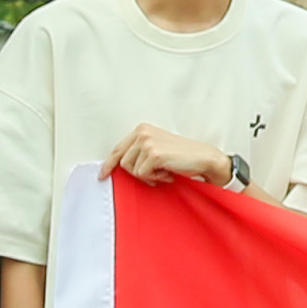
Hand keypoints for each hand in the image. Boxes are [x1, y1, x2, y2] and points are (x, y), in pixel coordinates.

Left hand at [110, 127, 229, 186]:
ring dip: (147, 175)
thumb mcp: (156, 149)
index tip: (103, 174)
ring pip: (131, 169)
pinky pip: (142, 174)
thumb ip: (138, 152)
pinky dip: (155, 178)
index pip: (118, 148)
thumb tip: (118, 166)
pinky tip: (168, 172)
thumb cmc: (182, 156)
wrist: (204, 158)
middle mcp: (143, 133)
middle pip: (123, 162)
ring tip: (163, 171)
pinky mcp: (153, 154)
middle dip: (137, 172)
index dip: (109, 164)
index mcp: (142, 129)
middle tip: (156, 173)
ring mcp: (147, 142)